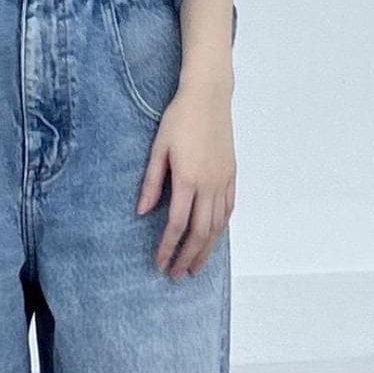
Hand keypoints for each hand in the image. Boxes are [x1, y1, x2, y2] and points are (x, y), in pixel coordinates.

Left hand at [136, 77, 235, 277]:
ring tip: (196, 266)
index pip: (177, 224)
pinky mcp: (231, 175)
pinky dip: (221, 228)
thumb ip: (151, 182)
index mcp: (188, 179)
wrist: (208, 97)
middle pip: (200, 232)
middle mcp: (209, 184)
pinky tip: (213, 238)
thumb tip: (142, 212)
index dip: (168, 247)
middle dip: (188, 257)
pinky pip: (228, 209)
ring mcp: (223, 180)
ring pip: (217, 225)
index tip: (159, 263)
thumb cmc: (179, 119)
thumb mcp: (158, 149)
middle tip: (177, 275)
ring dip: (206, 249)